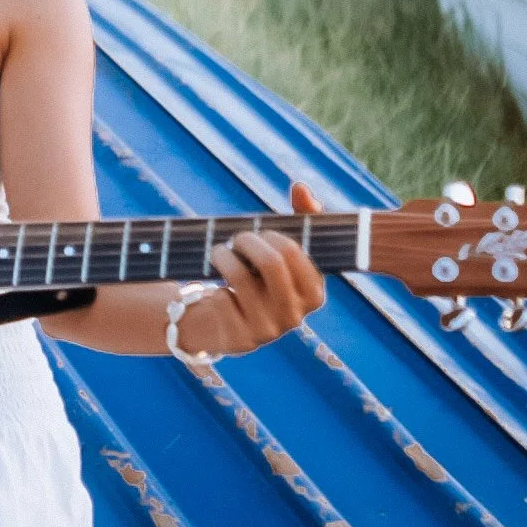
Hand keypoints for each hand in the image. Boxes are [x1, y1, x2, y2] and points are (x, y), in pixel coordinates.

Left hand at [179, 182, 325, 358]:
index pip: (295, 252)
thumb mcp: (280, 253)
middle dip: (247, 240)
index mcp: (314, 294)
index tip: (260, 232)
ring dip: (223, 255)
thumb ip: (299, 219)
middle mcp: (295, 316)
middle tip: (236, 238)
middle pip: (271, 262)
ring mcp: (268, 330)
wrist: (222, 323)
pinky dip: (213, 287)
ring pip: (241, 278)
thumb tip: (300, 187)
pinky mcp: (240, 339)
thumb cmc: (258, 280)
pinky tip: (213, 287)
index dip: (273, 235)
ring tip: (218, 251)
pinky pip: (222, 300)